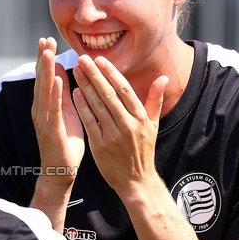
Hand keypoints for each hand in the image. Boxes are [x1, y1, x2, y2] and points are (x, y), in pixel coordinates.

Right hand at [31, 37, 84, 190]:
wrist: (60, 172)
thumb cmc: (65, 143)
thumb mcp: (66, 113)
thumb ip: (62, 93)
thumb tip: (61, 70)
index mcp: (45, 105)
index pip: (44, 77)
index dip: (44, 59)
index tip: (47, 40)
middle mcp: (40, 110)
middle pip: (40, 80)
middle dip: (42, 59)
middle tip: (44, 39)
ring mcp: (43, 120)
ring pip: (44, 91)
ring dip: (46, 72)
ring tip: (48, 53)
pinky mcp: (51, 130)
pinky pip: (53, 109)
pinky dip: (54, 94)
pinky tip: (58, 81)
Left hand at [71, 55, 167, 196]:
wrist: (136, 180)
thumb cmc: (143, 151)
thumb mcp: (154, 125)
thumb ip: (155, 99)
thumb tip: (164, 78)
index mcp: (140, 117)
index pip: (124, 89)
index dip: (111, 73)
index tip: (100, 59)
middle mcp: (127, 124)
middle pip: (109, 94)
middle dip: (94, 75)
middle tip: (83, 59)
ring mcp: (113, 135)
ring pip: (97, 105)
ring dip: (85, 86)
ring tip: (76, 71)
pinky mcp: (100, 145)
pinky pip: (89, 122)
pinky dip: (82, 107)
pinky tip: (74, 93)